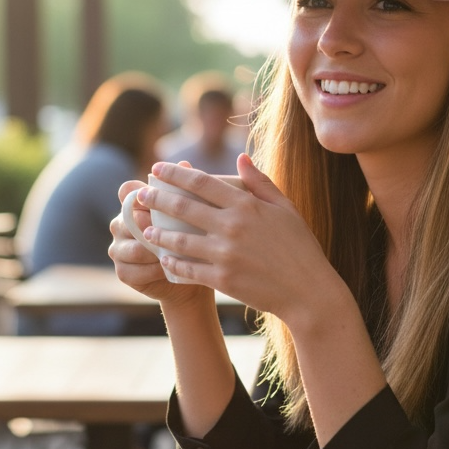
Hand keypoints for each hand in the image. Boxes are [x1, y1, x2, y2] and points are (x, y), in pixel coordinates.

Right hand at [109, 177, 215, 309]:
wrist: (194, 273)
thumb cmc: (194, 236)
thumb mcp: (193, 212)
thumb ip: (187, 189)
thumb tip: (185, 164)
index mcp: (134, 204)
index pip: (127, 191)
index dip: (139, 193)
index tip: (158, 197)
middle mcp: (121, 224)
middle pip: (126, 220)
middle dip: (150, 225)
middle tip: (174, 230)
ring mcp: (119, 248)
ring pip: (130, 247)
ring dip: (153, 251)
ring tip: (176, 252)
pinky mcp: (123, 271)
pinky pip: (132, 270)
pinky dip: (151, 270)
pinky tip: (168, 269)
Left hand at [134, 155, 348, 320]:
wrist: (308, 291)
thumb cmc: (300, 246)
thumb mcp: (285, 208)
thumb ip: (260, 182)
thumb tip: (240, 157)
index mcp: (246, 205)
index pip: (201, 182)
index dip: (175, 173)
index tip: (157, 168)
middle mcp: (232, 226)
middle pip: (183, 206)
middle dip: (157, 198)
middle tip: (140, 194)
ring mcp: (225, 254)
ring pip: (180, 240)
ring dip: (159, 232)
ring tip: (146, 228)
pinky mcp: (222, 279)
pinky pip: (188, 269)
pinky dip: (172, 263)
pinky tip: (164, 258)